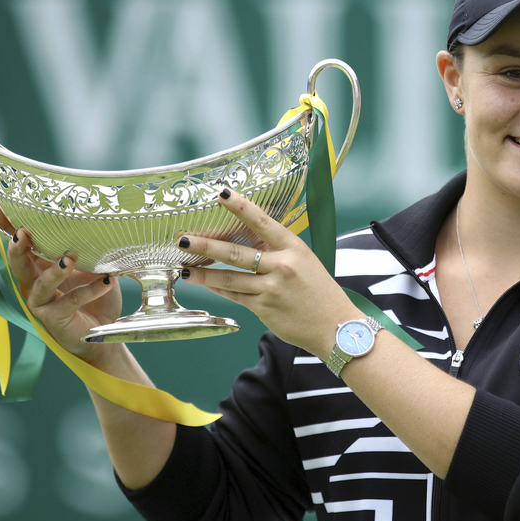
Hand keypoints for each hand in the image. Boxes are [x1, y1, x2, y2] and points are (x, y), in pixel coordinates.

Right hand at [0, 204, 122, 361]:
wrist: (102, 335)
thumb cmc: (94, 297)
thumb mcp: (91, 268)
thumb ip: (88, 250)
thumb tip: (97, 223)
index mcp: (40, 267)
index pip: (20, 244)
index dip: (8, 226)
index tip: (0, 207)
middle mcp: (34, 284)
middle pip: (18, 265)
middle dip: (17, 248)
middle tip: (23, 233)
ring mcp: (42, 304)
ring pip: (40, 286)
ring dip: (54, 271)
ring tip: (69, 258)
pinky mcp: (55, 319)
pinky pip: (70, 302)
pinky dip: (89, 290)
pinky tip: (106, 281)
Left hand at [176, 189, 357, 357]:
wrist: (336, 327)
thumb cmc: (320, 292)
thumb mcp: (305, 262)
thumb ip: (279, 251)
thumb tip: (250, 242)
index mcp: (294, 248)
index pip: (263, 222)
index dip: (240, 206)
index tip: (221, 194)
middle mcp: (282, 266)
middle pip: (236, 253)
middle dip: (206, 246)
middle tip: (183, 239)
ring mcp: (272, 289)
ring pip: (229, 279)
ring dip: (203, 274)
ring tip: (184, 269)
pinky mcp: (264, 309)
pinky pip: (236, 297)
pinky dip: (219, 291)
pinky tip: (205, 285)